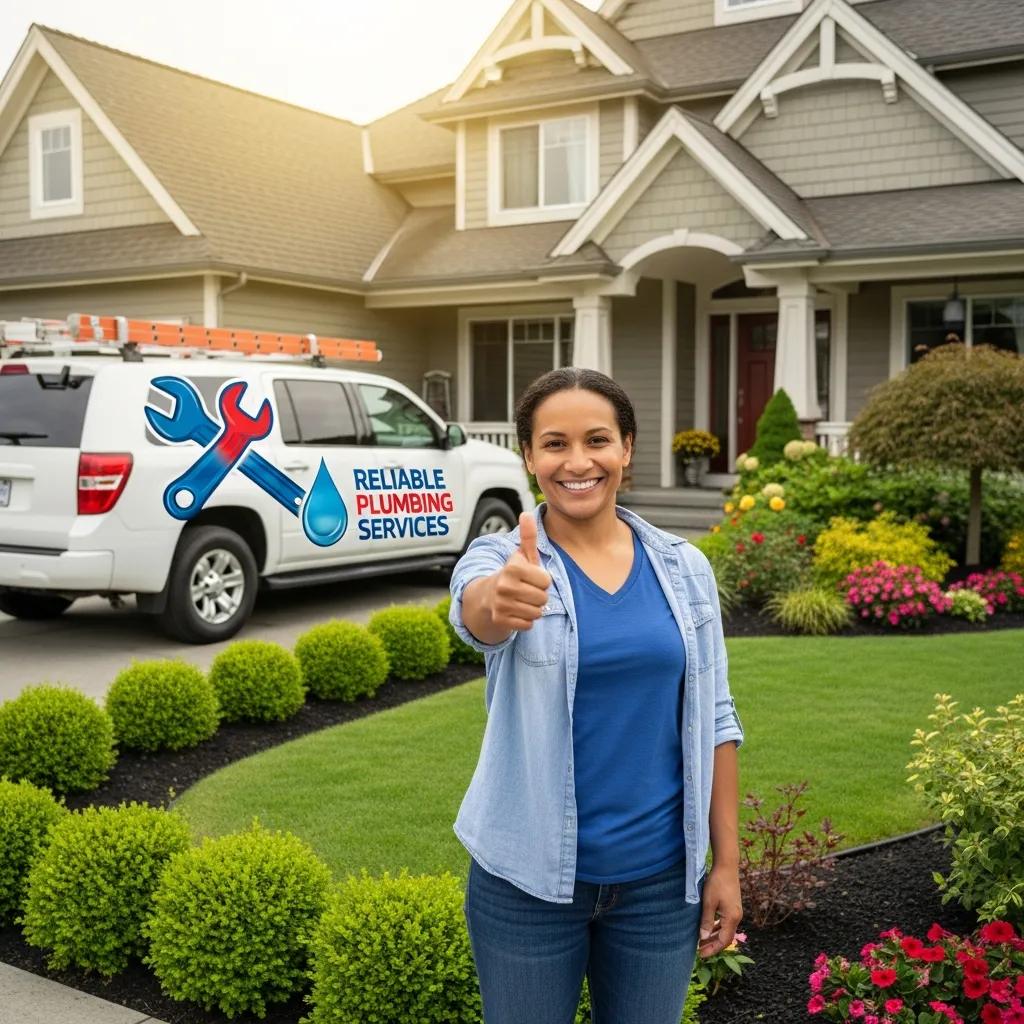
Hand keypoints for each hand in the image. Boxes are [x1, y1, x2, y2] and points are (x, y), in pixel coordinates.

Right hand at [483, 512, 551, 632]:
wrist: (489, 596)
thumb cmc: (514, 574)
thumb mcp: (522, 556)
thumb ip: (528, 536)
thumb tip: (526, 514)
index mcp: (513, 568)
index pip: (546, 581)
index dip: (542, 580)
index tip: (531, 577)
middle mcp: (505, 586)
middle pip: (543, 598)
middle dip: (539, 595)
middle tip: (527, 590)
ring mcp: (501, 604)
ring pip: (537, 613)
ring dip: (533, 608)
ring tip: (522, 600)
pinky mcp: (500, 620)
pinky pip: (528, 624)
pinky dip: (526, 620)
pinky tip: (517, 611)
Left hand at [697, 864, 742, 957]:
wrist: (727, 866)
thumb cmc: (717, 883)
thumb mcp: (709, 902)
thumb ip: (707, 920)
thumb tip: (703, 938)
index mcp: (732, 918)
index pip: (724, 941)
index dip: (712, 949)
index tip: (701, 954)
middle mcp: (737, 917)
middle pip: (725, 937)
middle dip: (713, 945)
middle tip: (699, 951)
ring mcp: (736, 912)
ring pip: (725, 930)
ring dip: (714, 936)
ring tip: (702, 941)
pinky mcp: (733, 907)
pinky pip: (725, 922)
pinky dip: (717, 927)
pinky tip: (708, 928)